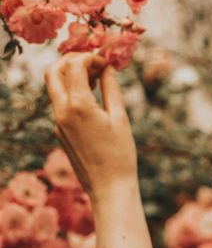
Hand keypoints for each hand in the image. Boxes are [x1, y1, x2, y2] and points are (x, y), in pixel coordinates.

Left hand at [44, 52, 138, 200]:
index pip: (75, 65)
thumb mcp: (120, 119)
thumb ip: (111, 89)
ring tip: (94, 80)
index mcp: (79, 105)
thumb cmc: (120, 156)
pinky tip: (91, 101)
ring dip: (69, 76)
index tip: (106, 63)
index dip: (90, 58)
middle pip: (54, 70)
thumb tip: (107, 68)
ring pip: (54, 86)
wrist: (109, 189)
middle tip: (92, 63)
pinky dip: (71, 93)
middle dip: (71, 60)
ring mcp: (58, 122)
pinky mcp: (59, 132)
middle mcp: (63, 111)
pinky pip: (60, 104)